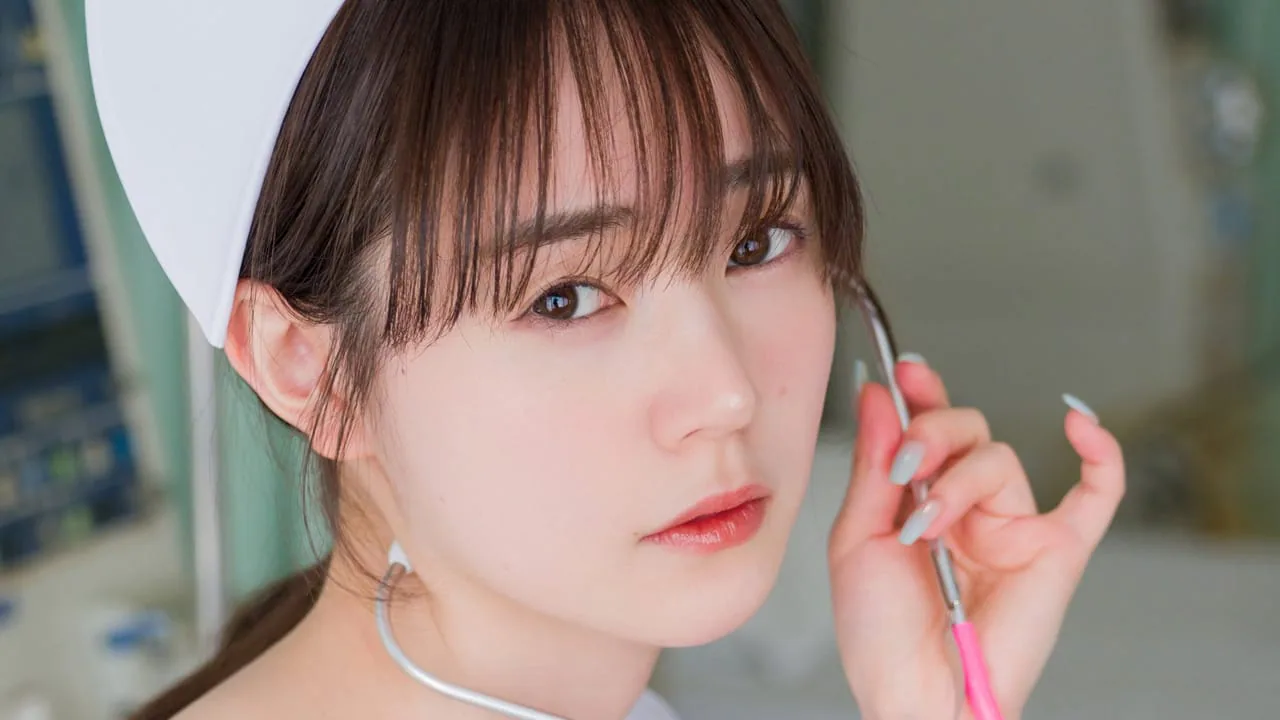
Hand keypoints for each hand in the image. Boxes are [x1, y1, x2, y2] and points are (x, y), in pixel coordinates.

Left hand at [828, 357, 1124, 718]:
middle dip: (933, 433)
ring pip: (1000, 458)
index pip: (927, 431)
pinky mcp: (1056, 550)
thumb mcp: (858, 538)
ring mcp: (1014, 526)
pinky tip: (1079, 424)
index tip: (902, 372)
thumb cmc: (880, 634)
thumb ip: (874, 466)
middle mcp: (967, 507)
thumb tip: (878, 394)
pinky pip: (1097, 495)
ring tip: (928, 522)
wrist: (913, 695)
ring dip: (959, 477)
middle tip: (908, 464)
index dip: (918, 396)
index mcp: (917, 501)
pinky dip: (1101, 455)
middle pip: (967, 431)